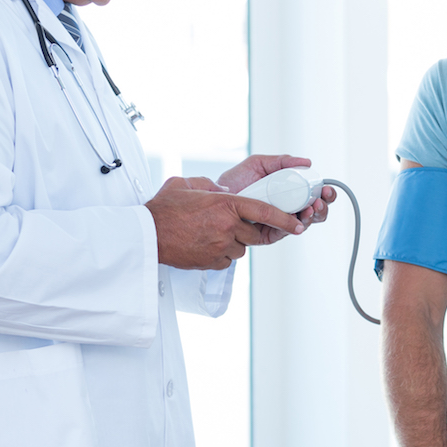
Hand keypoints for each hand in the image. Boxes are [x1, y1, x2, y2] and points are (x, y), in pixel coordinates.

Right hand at [145, 176, 303, 269]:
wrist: (147, 235)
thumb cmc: (164, 209)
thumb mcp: (188, 184)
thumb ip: (210, 185)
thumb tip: (223, 190)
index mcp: (226, 204)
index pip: (265, 212)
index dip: (285, 219)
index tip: (298, 224)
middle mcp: (227, 227)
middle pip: (254, 233)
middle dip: (248, 230)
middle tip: (229, 224)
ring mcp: (221, 247)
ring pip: (241, 247)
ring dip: (233, 242)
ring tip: (210, 233)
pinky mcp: (212, 262)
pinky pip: (226, 259)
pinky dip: (220, 253)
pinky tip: (203, 244)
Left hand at [217, 154, 335, 227]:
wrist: (214, 197)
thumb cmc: (235, 181)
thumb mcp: (259, 164)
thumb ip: (281, 161)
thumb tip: (306, 162)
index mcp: (289, 192)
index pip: (312, 193)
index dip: (323, 191)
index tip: (326, 187)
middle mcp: (287, 208)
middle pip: (314, 211)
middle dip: (323, 206)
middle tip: (322, 199)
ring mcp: (279, 222)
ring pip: (305, 223)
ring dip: (313, 216)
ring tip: (312, 208)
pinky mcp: (269, 234)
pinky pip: (286, 232)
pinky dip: (296, 226)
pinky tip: (299, 220)